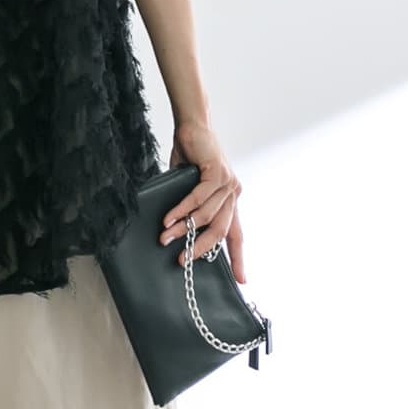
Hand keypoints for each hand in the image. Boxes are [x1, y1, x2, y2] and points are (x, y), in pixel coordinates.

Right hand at [162, 120, 248, 283]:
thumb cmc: (188, 158)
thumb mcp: (188, 188)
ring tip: (165, 238)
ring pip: (206, 216)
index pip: (236, 235)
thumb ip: (188, 208)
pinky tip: (169, 218)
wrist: (191, 128)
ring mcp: (228, 184)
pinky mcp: (218, 173)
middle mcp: (233, 194)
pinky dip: (182, 209)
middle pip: (221, 231)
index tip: (242, 280)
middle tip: (183, 262)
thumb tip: (173, 232)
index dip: (239, 258)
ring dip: (184, 229)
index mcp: (229, 202)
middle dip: (201, 249)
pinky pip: (199, 198)